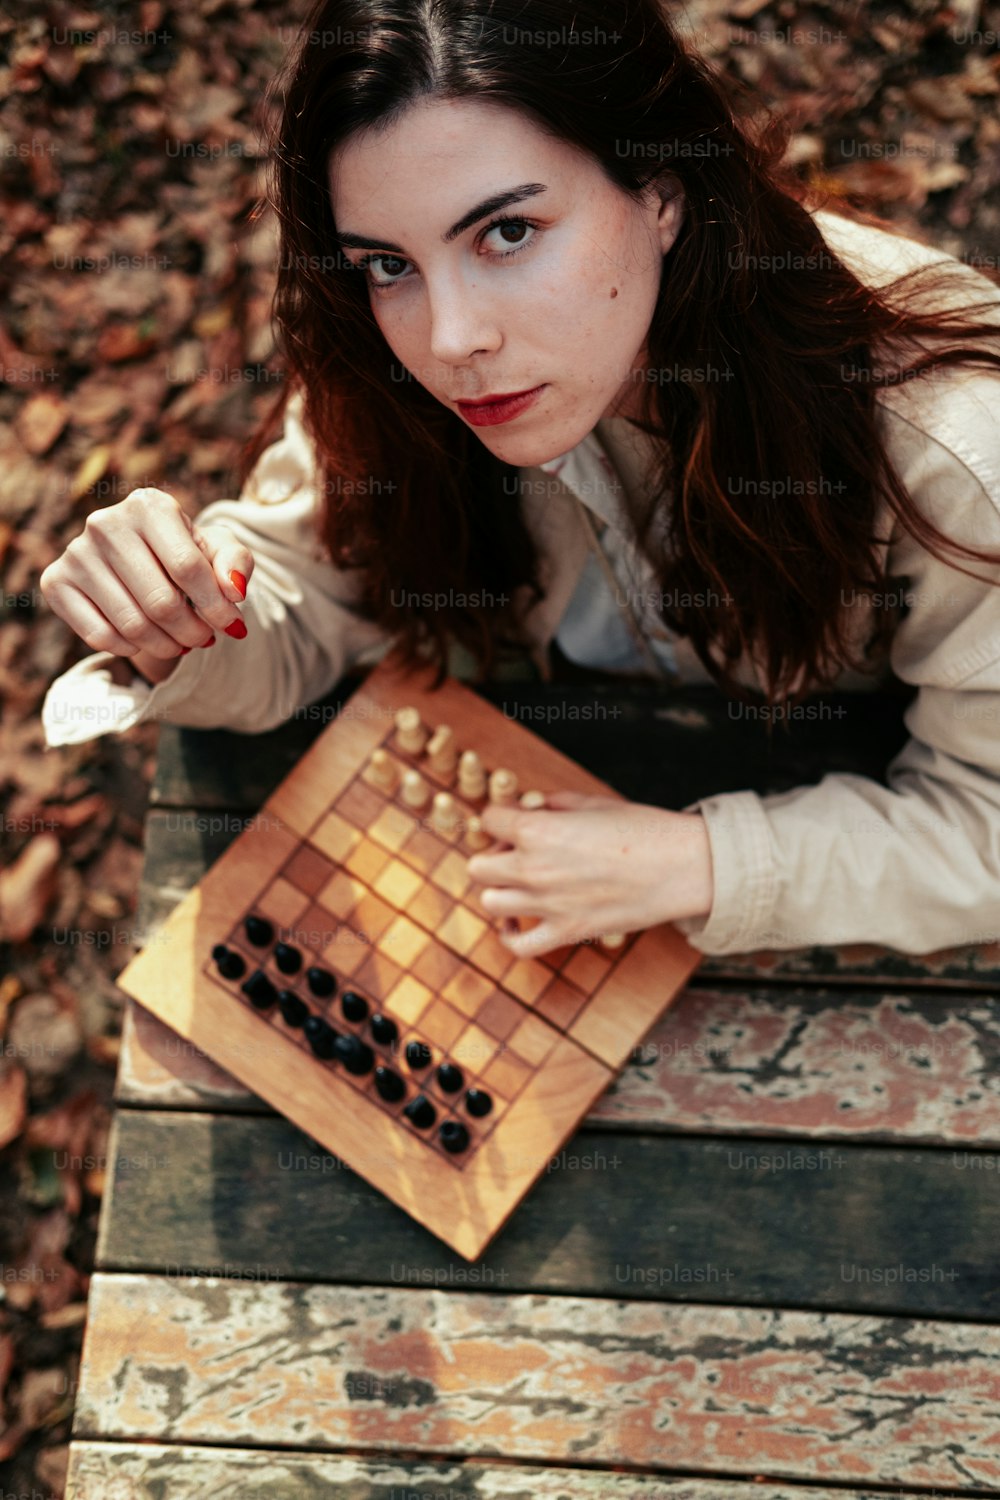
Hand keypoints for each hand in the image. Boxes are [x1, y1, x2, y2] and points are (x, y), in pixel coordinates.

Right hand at [39, 487, 253, 683]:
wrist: (141, 560)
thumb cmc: (185, 554)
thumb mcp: (219, 551)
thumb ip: (237, 563)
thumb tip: (234, 590)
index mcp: (149, 505)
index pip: (187, 567)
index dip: (216, 607)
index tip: (232, 625)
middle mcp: (105, 523)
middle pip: (161, 602)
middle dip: (192, 631)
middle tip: (204, 638)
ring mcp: (76, 552)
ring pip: (132, 625)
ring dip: (167, 645)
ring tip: (181, 642)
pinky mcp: (56, 582)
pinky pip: (100, 636)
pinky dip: (131, 649)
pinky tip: (144, 641)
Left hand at [466, 790, 713, 959]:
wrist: (681, 865)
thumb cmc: (643, 828)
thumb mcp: (592, 802)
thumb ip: (552, 804)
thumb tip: (531, 808)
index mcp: (538, 829)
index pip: (488, 820)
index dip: (500, 817)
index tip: (516, 820)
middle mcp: (534, 868)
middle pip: (478, 866)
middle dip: (494, 855)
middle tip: (516, 852)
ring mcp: (547, 904)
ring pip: (489, 903)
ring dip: (500, 891)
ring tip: (519, 885)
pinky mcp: (566, 932)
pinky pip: (517, 945)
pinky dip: (509, 935)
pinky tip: (516, 922)